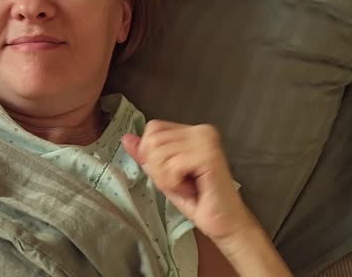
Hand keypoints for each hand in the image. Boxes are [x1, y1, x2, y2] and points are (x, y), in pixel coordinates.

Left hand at [121, 120, 259, 244]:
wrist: (224, 223)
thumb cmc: (198, 200)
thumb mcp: (164, 175)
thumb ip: (147, 155)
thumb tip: (126, 138)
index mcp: (193, 131)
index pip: (153, 128)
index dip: (151, 154)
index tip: (170, 173)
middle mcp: (202, 130)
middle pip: (153, 140)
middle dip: (158, 169)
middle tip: (179, 182)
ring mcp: (206, 141)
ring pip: (158, 153)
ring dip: (166, 178)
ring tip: (186, 186)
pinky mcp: (208, 156)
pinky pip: (171, 166)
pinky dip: (174, 184)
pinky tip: (191, 189)